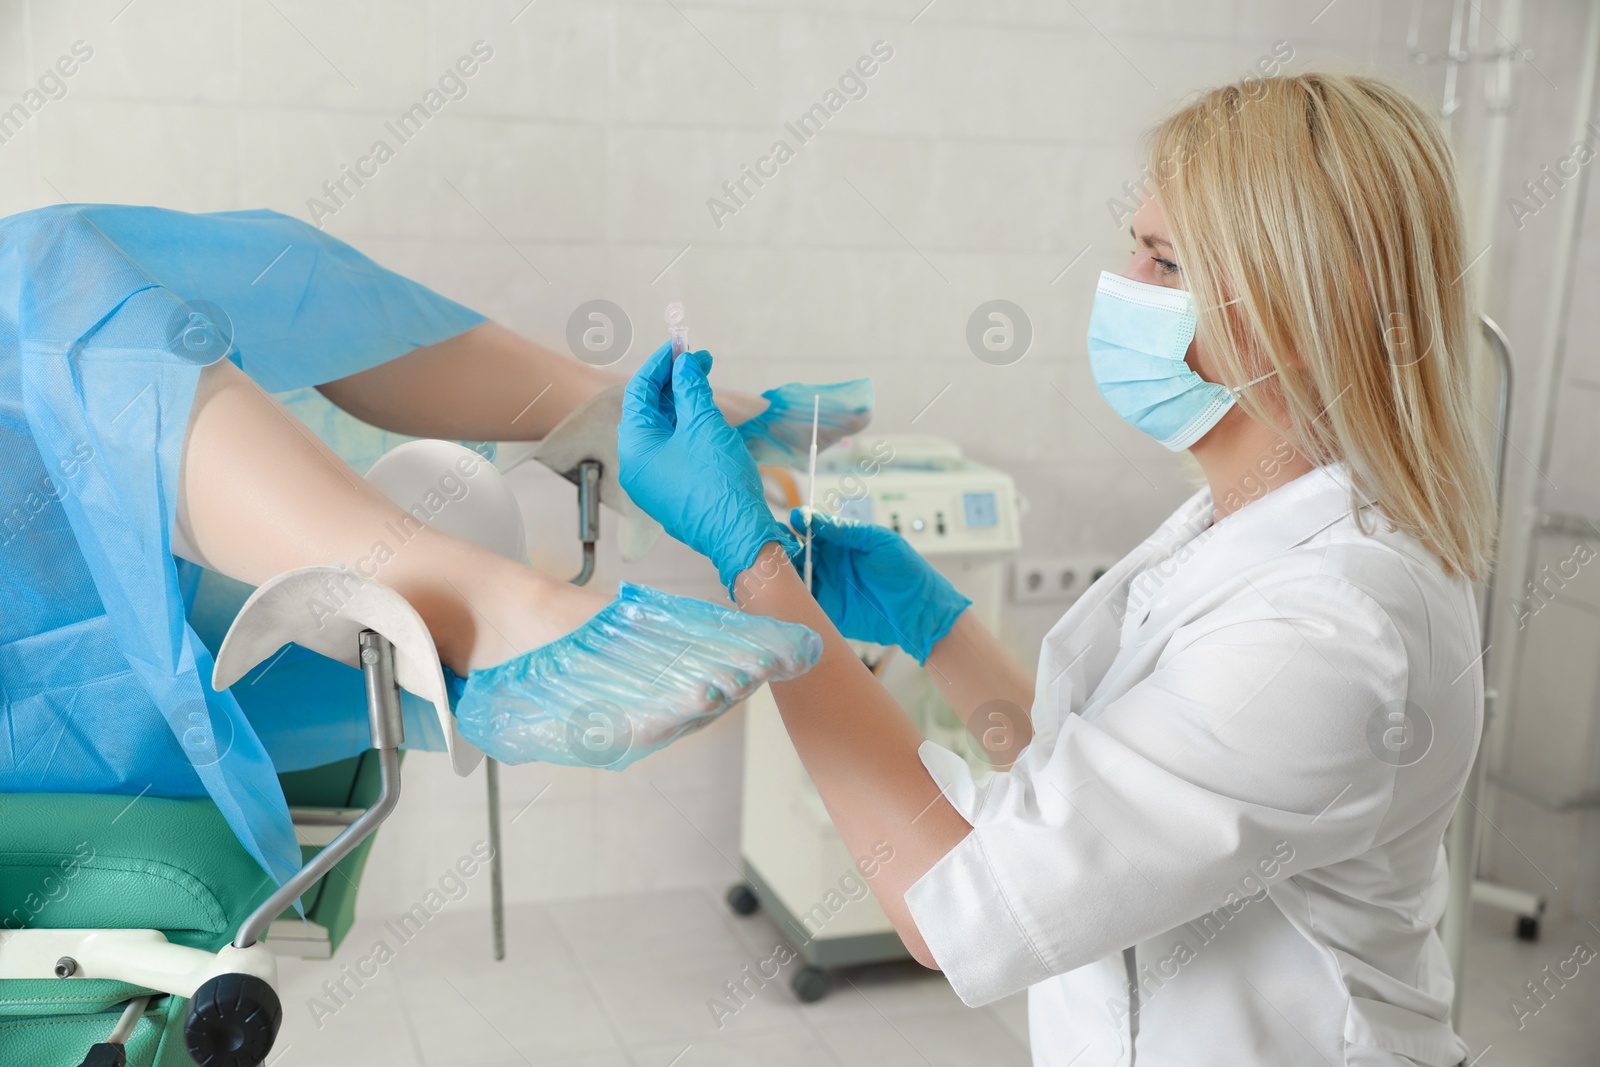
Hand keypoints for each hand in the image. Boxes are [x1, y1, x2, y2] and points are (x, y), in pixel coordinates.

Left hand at [619, 342, 798, 594]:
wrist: (740, 536)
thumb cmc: (719, 483)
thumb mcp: (705, 425)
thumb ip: (691, 388)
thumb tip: (684, 363)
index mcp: (635, 448)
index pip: (639, 393)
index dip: (660, 364)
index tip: (681, 345)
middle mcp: (637, 466)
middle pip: (650, 411)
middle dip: (674, 382)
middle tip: (700, 361)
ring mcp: (654, 482)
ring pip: (664, 432)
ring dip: (683, 404)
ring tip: (706, 383)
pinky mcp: (673, 492)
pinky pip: (674, 451)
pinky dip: (687, 429)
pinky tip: (707, 415)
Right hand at [791, 507, 970, 663]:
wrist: (919, 612)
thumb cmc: (907, 571)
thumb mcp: (879, 542)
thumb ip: (848, 531)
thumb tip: (816, 519)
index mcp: (841, 542)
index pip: (811, 528)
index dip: (799, 523)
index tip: (793, 520)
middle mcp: (829, 562)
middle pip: (796, 551)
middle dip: (784, 546)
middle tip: (777, 544)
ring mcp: (826, 586)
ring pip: (794, 576)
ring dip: (783, 572)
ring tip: (776, 567)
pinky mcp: (826, 610)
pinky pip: (803, 602)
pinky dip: (791, 598)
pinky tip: (784, 593)